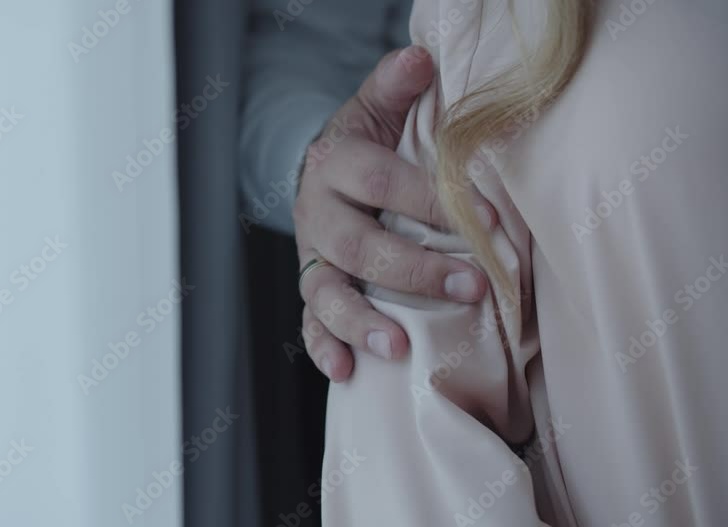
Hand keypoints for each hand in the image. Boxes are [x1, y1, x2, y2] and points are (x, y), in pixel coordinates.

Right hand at [294, 46, 496, 381]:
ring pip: (326, 292)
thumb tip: (422, 57)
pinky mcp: (311, 288)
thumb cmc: (367, 144)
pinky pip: (309, 322)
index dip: (432, 201)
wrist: (325, 176)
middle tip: (472, 286)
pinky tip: (347, 371)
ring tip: (399, 346)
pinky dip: (323, 347)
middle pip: (357, 246)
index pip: (381, 181)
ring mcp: (311, 256)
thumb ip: (394, 86)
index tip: (486, 219)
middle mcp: (316, 213)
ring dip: (361, 320)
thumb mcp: (377, 108)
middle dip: (414, 269)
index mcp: (335, 163)